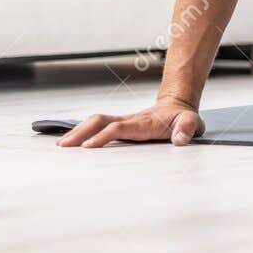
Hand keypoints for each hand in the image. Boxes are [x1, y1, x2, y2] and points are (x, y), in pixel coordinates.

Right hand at [56, 97, 203, 147]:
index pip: (119, 128)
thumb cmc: (183, 117)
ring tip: (61, 145)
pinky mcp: (119, 124)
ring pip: (96, 122)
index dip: (103, 136)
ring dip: (78, 131)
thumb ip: (187, 129)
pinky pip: (98, 125)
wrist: (178, 105)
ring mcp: (123, 121)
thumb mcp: (192, 123)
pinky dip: (82, 131)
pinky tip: (71, 141)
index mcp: (143, 123)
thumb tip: (179, 140)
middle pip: (100, 121)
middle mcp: (129, 120)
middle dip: (81, 132)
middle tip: (64, 146)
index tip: (88, 147)